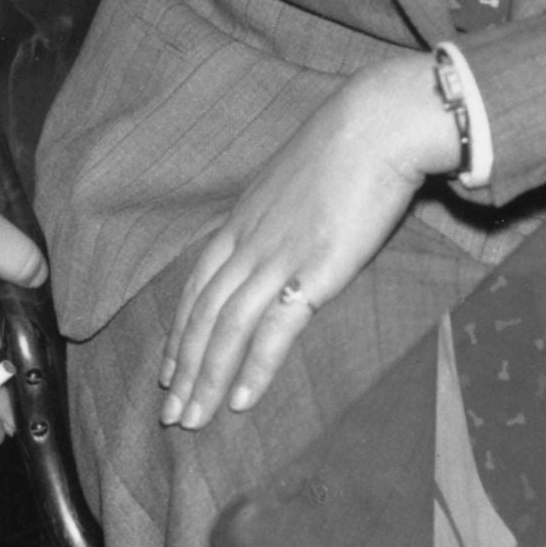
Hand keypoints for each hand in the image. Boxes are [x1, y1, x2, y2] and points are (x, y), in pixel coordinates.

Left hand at [161, 54, 461, 428]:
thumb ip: (285, 211)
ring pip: (224, 330)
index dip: (179, 333)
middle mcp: (248, 244)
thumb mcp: (298, 178)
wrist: (377, 126)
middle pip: (200, 316)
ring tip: (193, 421)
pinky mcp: (311, 272)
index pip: (195, 287)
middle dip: (182, 369)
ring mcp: (276, 258)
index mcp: (241, 221)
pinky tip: (242, 402)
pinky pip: (272, 331)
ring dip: (205, 379)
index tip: (168, 370)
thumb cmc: (349, 146)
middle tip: (169, 414)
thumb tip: (292, 227)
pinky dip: (253, 369)